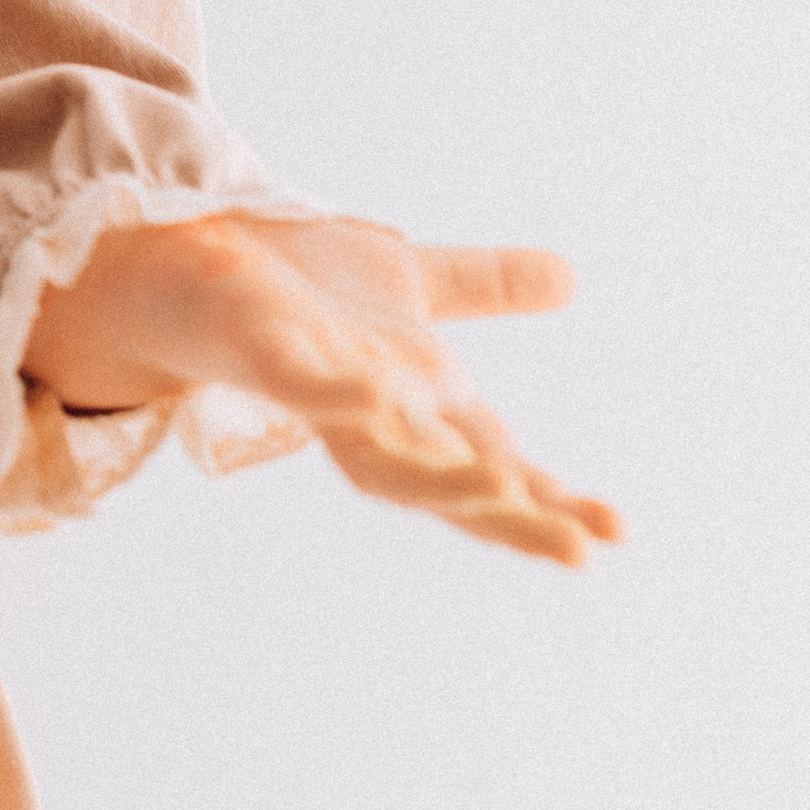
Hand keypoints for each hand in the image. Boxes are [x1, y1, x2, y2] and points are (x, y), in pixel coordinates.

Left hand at [23, 212, 620, 564]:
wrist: (189, 260)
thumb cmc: (295, 288)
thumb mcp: (408, 280)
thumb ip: (484, 284)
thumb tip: (570, 276)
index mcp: (414, 404)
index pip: (492, 464)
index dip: (551, 500)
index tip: (620, 533)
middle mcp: (370, 412)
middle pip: (447, 481)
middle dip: (513, 516)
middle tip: (581, 549)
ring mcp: (317, 388)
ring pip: (380, 451)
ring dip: (438, 473)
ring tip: (505, 487)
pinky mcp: (265, 355)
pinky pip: (303, 386)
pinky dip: (338, 396)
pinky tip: (375, 399)